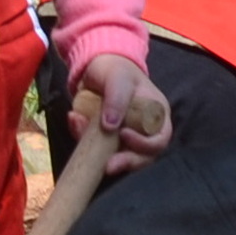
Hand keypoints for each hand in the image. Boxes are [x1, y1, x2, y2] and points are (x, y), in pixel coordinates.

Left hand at [70, 52, 174, 174]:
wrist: (96, 68)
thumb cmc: (116, 70)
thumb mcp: (118, 77)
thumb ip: (117, 97)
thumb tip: (111, 126)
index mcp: (157, 115)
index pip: (160, 139)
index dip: (146, 145)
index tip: (124, 136)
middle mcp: (144, 131)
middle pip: (143, 157)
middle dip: (126, 162)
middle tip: (108, 166)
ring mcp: (125, 139)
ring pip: (120, 158)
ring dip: (102, 156)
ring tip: (85, 143)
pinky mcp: (106, 142)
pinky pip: (98, 150)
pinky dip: (84, 139)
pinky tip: (75, 121)